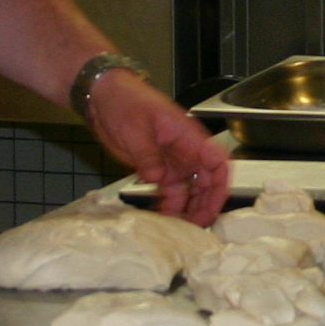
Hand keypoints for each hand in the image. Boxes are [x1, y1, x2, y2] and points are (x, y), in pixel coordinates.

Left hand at [82, 68, 230, 225]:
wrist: (103, 97)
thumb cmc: (125, 101)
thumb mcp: (137, 129)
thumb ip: (149, 156)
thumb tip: (158, 179)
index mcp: (188, 136)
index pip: (218, 162)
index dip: (221, 185)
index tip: (215, 205)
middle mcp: (185, 151)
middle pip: (207, 182)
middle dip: (205, 205)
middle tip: (195, 226)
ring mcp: (171, 161)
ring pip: (189, 191)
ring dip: (187, 209)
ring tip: (179, 228)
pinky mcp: (156, 168)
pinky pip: (169, 191)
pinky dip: (168, 206)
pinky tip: (161, 218)